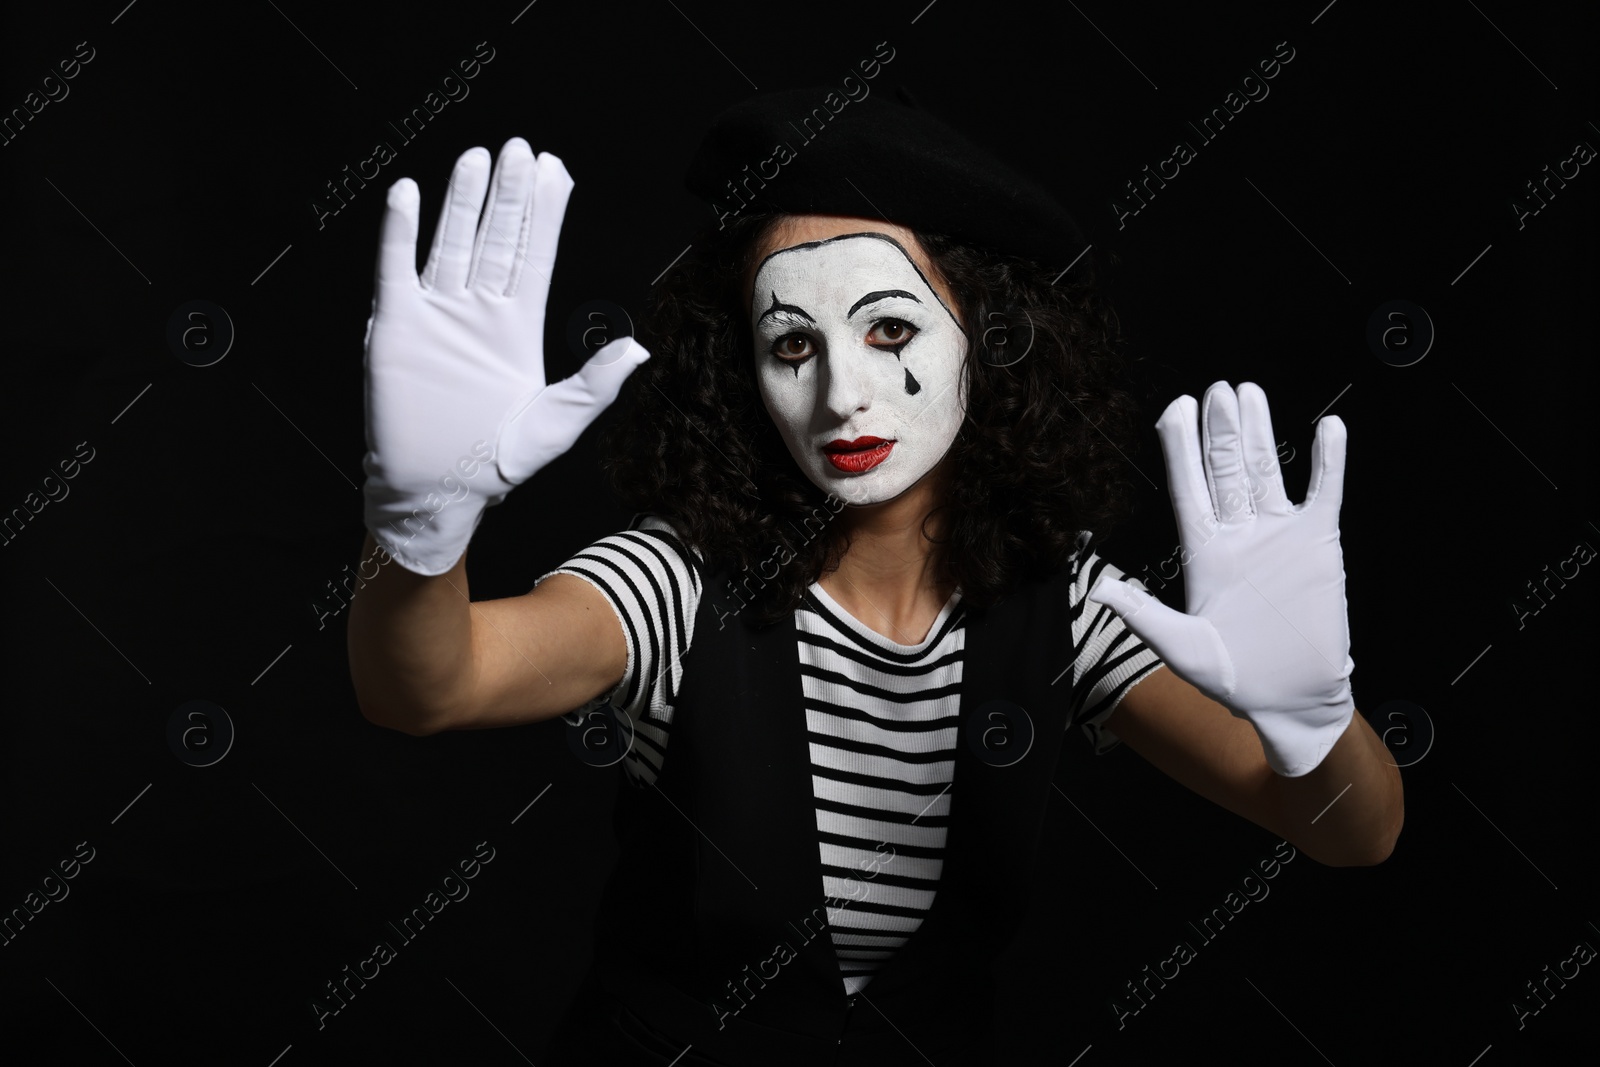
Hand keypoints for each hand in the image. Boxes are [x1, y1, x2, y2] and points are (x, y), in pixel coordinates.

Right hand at [361, 138, 648, 575]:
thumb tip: (637, 348)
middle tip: (521, 149)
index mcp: (518, 327)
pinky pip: (396, 269)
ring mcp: (437, 314)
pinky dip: (400, 232)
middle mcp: (478, 311)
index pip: (535, 255)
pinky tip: (408, 195)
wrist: (435, 490)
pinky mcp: (397, 326)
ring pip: (452, 243)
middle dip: (511, 194)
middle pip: (497, 238)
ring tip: (478, 158)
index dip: (546, 213)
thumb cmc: (495, 465)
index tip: (556, 171)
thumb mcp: (555, 427)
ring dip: (464, 202)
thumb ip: (593, 387)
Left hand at [1085, 381, 1354, 776]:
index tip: (1174, 409)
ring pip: (1267, 472)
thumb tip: (1099, 589)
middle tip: (1216, 389)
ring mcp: (1279, 537)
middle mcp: (1239, 536)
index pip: (1188, 489)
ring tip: (1249, 393)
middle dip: (1219, 430)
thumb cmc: (1233, 679)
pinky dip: (1328, 463)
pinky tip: (1329, 427)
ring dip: (1260, 433)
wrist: (1291, 700)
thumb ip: (1145, 616)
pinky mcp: (1319, 546)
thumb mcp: (1182, 649)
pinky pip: (1325, 494)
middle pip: (1225, 471)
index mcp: (1203, 553)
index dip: (1181, 449)